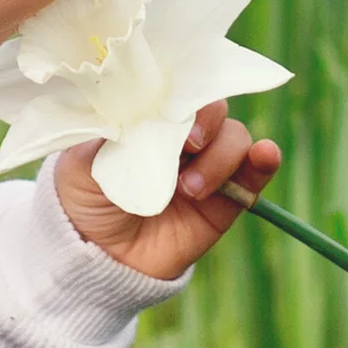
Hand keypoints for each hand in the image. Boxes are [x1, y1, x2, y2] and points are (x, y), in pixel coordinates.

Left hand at [52, 101, 281, 279]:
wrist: (99, 258)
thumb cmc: (84, 199)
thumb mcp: (82, 160)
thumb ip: (108, 129)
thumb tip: (130, 100)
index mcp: (149, 117)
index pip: (178, 89)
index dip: (183, 90)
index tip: (173, 107)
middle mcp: (182, 137)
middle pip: (213, 108)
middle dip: (207, 121)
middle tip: (190, 144)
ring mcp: (206, 166)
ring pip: (235, 138)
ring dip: (220, 157)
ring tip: (190, 189)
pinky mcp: (226, 201)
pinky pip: (254, 174)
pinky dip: (263, 161)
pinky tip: (265, 156)